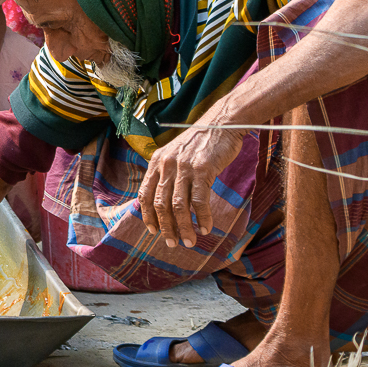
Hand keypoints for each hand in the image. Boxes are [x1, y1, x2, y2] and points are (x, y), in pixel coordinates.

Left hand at [138, 122, 244, 247]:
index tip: (153, 231)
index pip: (145, 194)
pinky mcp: (203, 170)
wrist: (221, 123)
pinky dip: (202, 218)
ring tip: (189, 241)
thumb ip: (168, 173)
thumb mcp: (176, 155)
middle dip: (165, 227)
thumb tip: (164, 200)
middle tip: (172, 243)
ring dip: (184, 228)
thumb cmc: (201, 142)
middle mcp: (166, 165)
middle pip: (160, 204)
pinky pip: (199, 201)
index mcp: (157, 162)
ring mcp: (184, 167)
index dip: (148, 215)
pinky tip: (206, 228)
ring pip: (178, 206)